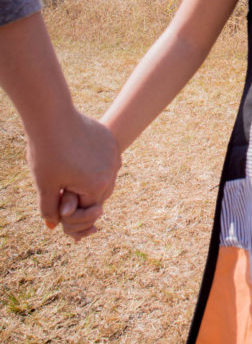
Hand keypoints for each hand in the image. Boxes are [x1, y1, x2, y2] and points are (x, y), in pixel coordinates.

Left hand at [26, 110, 120, 234]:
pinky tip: (76, 155)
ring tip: (68, 169)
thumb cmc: (47, 153)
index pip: (87, 209)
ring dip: (89, 179)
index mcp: (98, 186)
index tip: (57, 198)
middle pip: (98, 194)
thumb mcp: (45, 186)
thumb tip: (54, 227)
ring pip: (103, 177)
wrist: (52, 116)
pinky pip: (105, 160)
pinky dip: (93, 163)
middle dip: (81, 195)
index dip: (71, 208)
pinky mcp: (109, 140)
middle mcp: (112, 170)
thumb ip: (51, 210)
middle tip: (62, 185)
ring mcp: (113, 154)